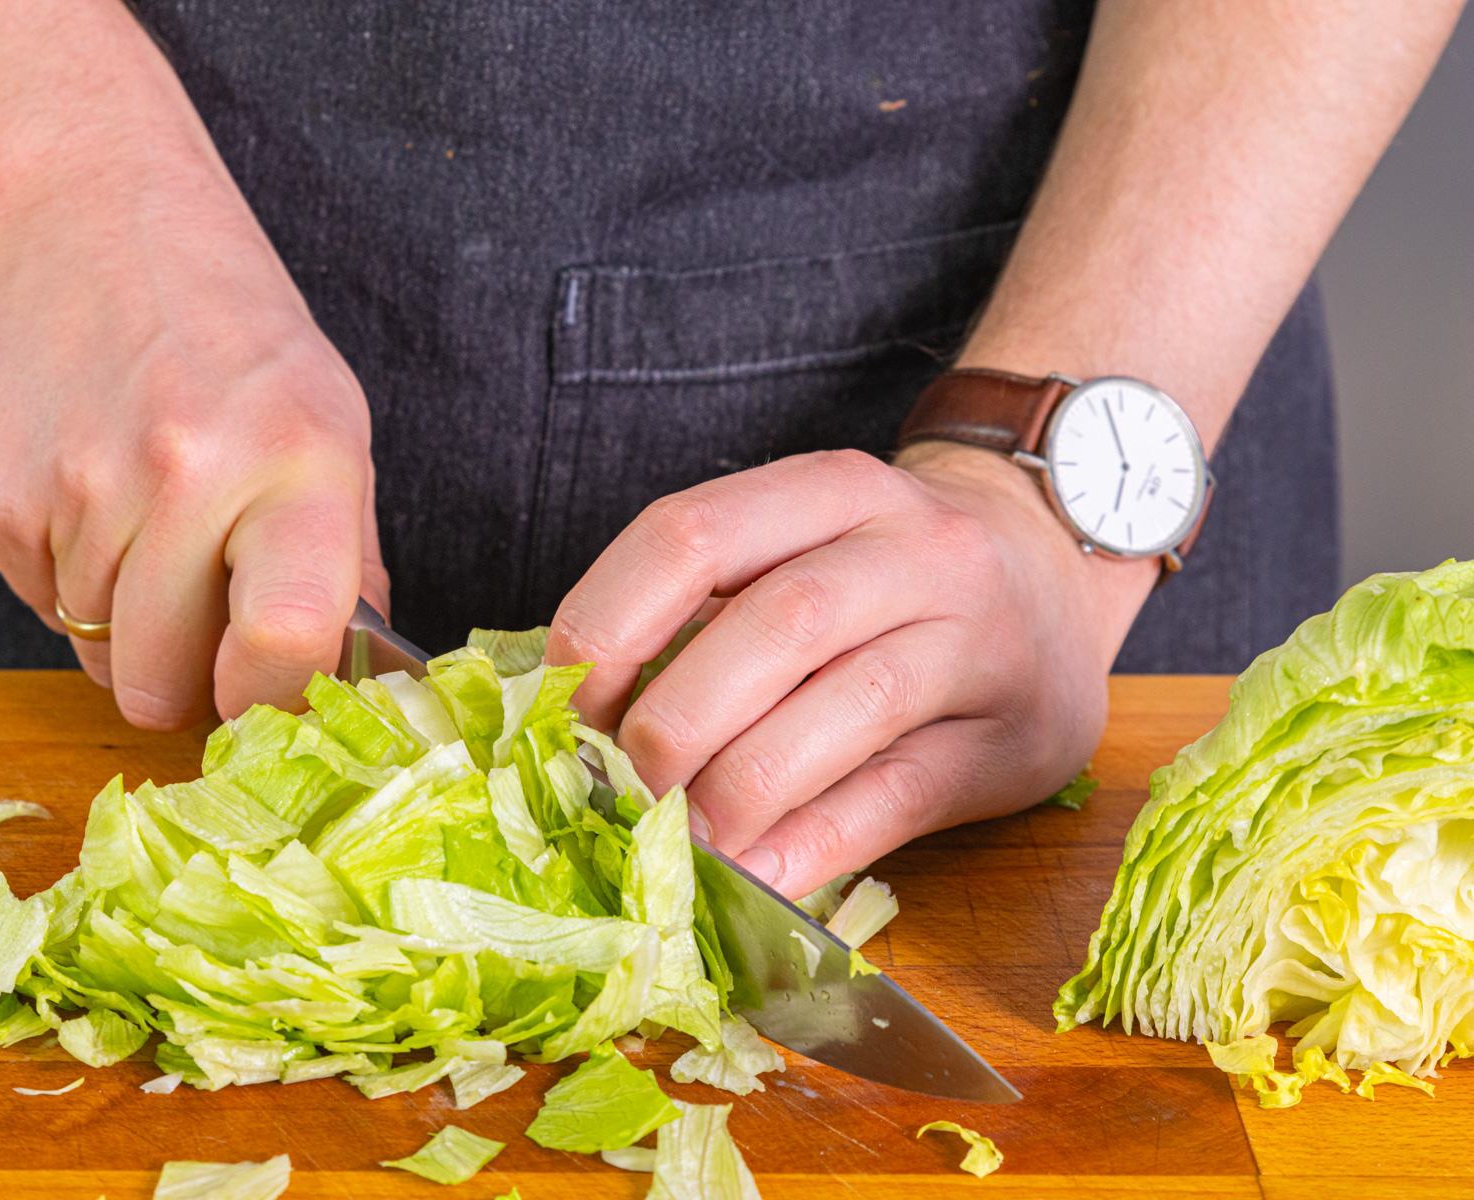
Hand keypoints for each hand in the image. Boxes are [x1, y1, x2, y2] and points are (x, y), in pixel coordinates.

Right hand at [0, 155, 384, 728]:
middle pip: (162, 680)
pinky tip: (91, 491)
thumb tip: (350, 671)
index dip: (271, 693)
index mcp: (296, 459)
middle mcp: (186, 473)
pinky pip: (37, 600)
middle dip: (182, 677)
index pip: (287, 638)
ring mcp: (78, 486)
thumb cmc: (228, 326)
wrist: (86, 212)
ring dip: (123, 619)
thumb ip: (345, 554)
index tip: (261, 689)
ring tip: (146, 519)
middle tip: (199, 619)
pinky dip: (66, 574)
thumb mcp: (329, 421)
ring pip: (95, 648)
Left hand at [545, 444, 1155, 896]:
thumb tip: (581, 725)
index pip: (696, 532)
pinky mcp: (1016, 733)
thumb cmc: (886, 580)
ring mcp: (977, 635)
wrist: (1054, 576)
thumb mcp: (803, 553)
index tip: (566, 702)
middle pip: (781, 620)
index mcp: (831, 488)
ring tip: (684, 842)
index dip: (613, 619)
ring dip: (746, 785)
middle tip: (626, 787)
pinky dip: (818, 840)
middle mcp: (914, 545)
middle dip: (681, 717)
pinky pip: (904, 790)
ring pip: (852, 702)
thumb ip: (709, 615)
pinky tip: (760, 875)